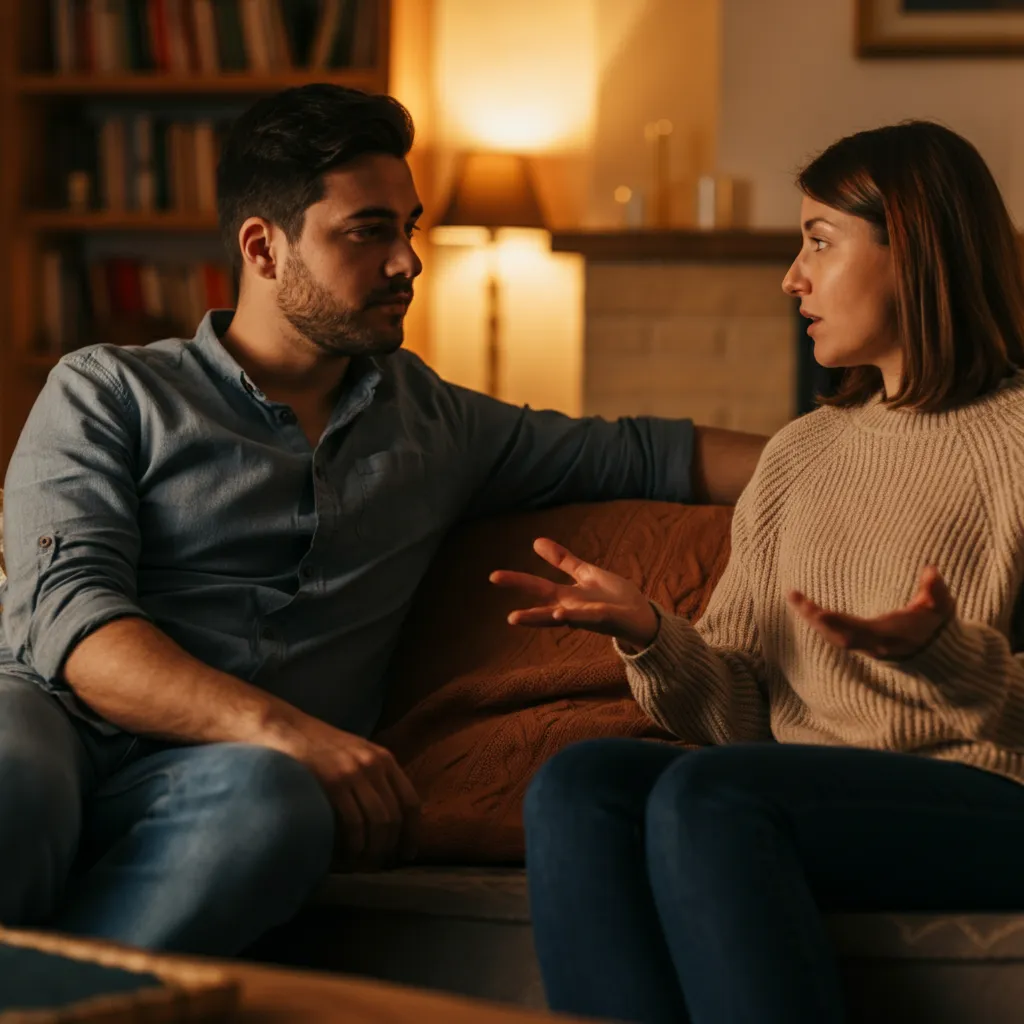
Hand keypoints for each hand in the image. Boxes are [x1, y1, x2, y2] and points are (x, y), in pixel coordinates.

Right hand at [277, 717, 420, 870]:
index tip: (407, 854)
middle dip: (390, 847)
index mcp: (383, 758)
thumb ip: (372, 778)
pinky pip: (354, 823)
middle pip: (395, 816)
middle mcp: (374, 764)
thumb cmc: (317, 747)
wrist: (283, 728)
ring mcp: (354, 772)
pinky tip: (346, 856)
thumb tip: (387, 818)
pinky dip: (353, 845)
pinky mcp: (333, 782)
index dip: (412, 833)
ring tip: (362, 865)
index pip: (410, 802)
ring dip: (372, 850)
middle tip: (379, 865)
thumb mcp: (354, 754)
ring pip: (378, 822)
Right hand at [489, 537, 659, 651]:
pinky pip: (587, 618)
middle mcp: (573, 608)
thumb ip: (562, 561)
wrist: (642, 616)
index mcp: (568, 596)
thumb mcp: (586, 573)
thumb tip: (535, 542)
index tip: (493, 576)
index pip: (538, 587)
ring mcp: (588, 615)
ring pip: (560, 617)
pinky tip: (560, 614)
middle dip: (522, 608)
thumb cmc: (614, 597)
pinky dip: (573, 616)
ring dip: (540, 617)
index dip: (517, 581)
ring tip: (515, 617)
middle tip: (501, 610)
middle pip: (544, 604)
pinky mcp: (605, 619)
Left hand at [788, 566, 954, 659]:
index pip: (859, 631)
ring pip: (832, 636)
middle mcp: (873, 645)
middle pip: (838, 635)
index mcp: (890, 636)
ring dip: (811, 618)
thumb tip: (931, 570)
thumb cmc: (937, 624)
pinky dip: (817, 622)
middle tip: (794, 597)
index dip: (839, 622)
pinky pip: (833, 634)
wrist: (936, 653)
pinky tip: (804, 607)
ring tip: (793, 597)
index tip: (819, 612)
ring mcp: (865, 646)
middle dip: (815, 618)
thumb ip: (936, 590)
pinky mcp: (860, 643)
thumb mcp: (941, 606)